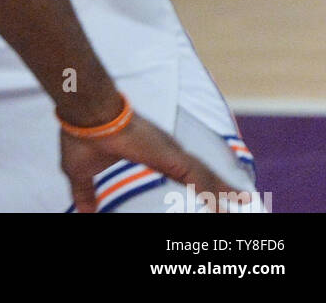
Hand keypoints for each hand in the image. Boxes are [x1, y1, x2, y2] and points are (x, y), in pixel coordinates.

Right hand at [61, 112, 246, 213]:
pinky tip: (229, 205)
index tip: (215, 200)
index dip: (200, 187)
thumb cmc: (82, 135)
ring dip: (224, 192)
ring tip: (245, 203)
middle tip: (242, 201)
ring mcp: (170, 152)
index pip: (183, 174)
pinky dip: (216, 193)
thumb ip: (86, 195)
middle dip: (220, 191)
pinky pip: (200, 179)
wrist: (84, 109)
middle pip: (201, 175)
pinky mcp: (170, 156)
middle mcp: (166, 151)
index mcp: (151, 155)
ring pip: (205, 177)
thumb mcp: (80, 173)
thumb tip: (84, 215)